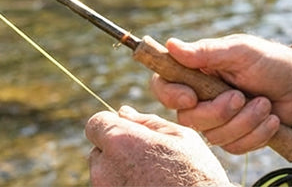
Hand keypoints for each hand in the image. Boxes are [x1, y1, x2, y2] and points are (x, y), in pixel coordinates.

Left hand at [86, 105, 232, 185]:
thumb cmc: (195, 173)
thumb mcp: (180, 136)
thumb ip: (147, 122)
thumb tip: (123, 112)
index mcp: (121, 141)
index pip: (96, 123)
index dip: (113, 123)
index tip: (131, 131)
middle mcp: (104, 169)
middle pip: (98, 150)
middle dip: (117, 148)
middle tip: (147, 155)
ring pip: (104, 173)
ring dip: (120, 169)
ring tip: (152, 175)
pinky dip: (125, 186)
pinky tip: (149, 186)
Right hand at [150, 34, 291, 153]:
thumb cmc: (269, 61)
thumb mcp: (240, 50)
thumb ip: (207, 51)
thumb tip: (171, 45)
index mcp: (199, 72)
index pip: (165, 86)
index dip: (171, 95)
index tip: (191, 97)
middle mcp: (203, 97)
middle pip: (188, 118)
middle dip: (218, 111)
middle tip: (241, 96)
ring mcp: (219, 120)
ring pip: (214, 136)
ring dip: (245, 121)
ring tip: (264, 103)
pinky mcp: (236, 137)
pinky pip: (235, 147)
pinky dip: (257, 133)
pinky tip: (271, 118)